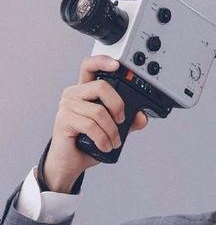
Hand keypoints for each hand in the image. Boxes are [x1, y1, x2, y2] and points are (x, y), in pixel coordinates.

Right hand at [42, 55, 148, 191]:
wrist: (70, 163)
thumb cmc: (88, 143)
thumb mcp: (113, 130)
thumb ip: (128, 122)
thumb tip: (142, 116)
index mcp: (85, 91)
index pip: (90, 66)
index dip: (103, 61)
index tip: (117, 66)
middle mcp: (74, 94)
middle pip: (101, 87)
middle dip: (118, 105)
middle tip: (121, 121)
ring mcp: (67, 106)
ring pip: (99, 111)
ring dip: (112, 130)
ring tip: (113, 141)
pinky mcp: (64, 120)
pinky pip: (91, 125)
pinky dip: (103, 138)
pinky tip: (105, 146)